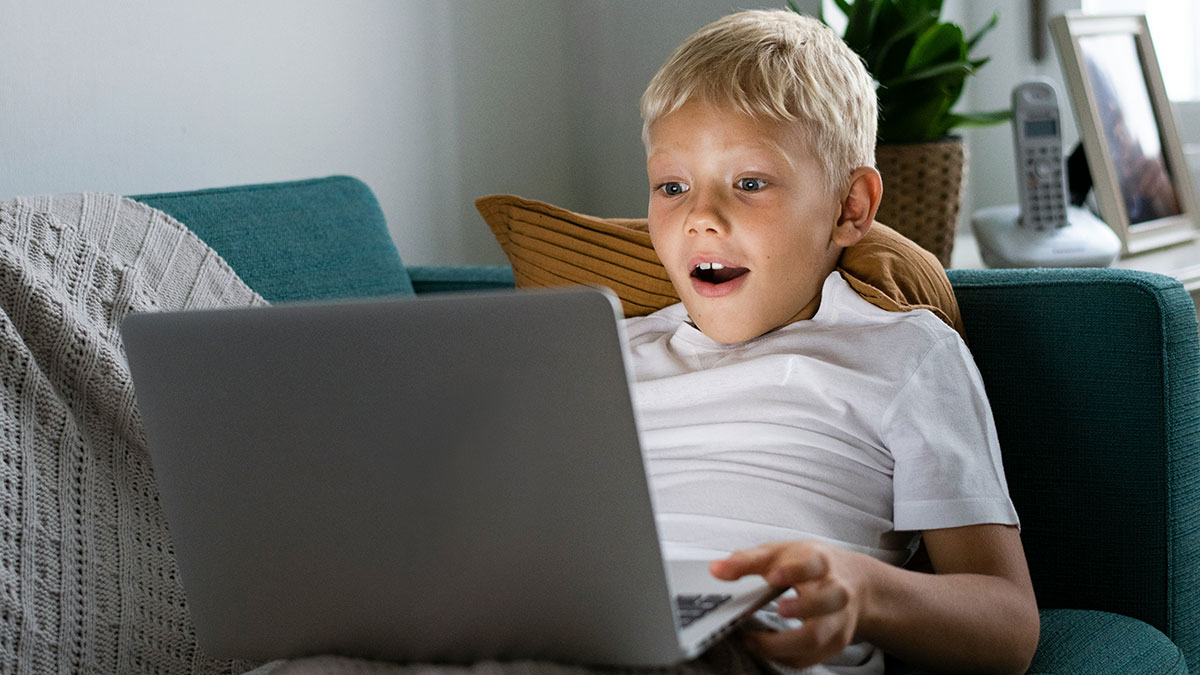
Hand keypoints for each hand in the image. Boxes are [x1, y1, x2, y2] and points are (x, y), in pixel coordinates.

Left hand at [710, 541, 871, 669]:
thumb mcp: (779, 553)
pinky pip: (811, 657)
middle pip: (829, 600)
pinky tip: (766, 649)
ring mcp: (837, 619)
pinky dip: (786, 657)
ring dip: (787, 643)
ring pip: (820, 636)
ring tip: (756, 641)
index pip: (813, 564)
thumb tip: (715, 570)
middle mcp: (835, 591)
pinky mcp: (835, 642)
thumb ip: (747, 561)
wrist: (852, 581)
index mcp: (820, 563)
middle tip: (779, 610)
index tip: (773, 576)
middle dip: (804, 606)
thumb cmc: (808, 564)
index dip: (795, 571)